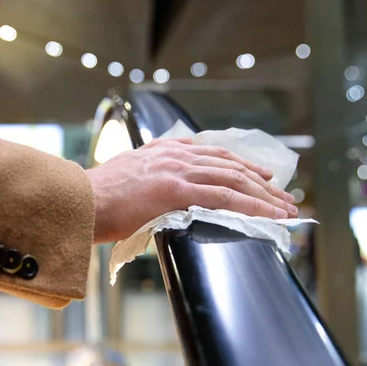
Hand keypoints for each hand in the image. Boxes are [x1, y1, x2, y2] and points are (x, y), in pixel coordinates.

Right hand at [86, 138, 296, 243]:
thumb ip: (151, 170)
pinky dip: (251, 205)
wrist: (81, 200)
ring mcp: (177, 170)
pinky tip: (269, 214)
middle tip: (284, 196)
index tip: (262, 176)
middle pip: (231, 165)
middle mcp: (176, 155)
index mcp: (166, 150)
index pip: (215, 155)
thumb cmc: (100, 195)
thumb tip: (163, 180)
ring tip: (285, 208)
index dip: (243, 166)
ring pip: (233, 179)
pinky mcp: (176, 189)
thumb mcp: (128, 171)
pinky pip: (224, 196)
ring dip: (264, 195)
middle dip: (262, 181)